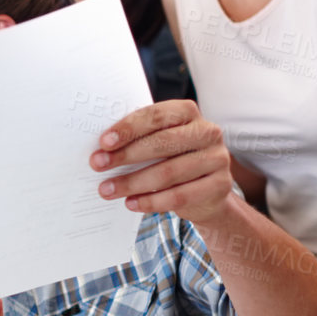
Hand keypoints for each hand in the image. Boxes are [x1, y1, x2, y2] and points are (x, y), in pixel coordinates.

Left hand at [91, 100, 231, 225]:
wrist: (207, 191)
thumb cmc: (173, 159)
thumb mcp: (159, 143)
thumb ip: (139, 139)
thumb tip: (101, 149)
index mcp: (188, 112)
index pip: (156, 115)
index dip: (129, 128)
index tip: (104, 142)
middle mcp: (207, 131)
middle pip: (162, 143)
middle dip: (125, 156)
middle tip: (97, 166)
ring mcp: (217, 158)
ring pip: (168, 173)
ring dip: (132, 183)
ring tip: (107, 190)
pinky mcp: (219, 185)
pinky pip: (179, 196)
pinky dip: (151, 201)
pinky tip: (131, 203)